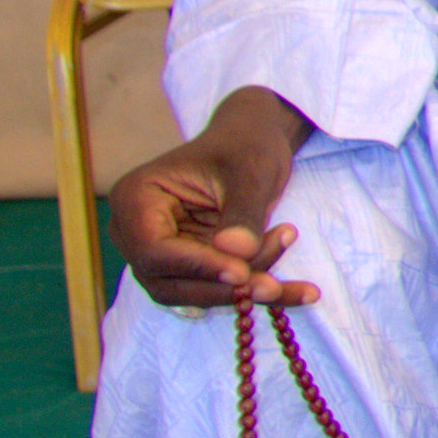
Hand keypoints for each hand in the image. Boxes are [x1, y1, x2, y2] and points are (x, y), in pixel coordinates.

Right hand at [104, 86, 317, 308]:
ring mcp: (163, 254)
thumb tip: (237, 253)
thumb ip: (242, 211)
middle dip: (224, 287)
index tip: (242, 273)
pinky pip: (218, 290)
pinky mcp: (192, 267)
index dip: (197, 266)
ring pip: (195, 293)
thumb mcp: (250, 168)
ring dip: (243, 293)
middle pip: (170, 281)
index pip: (154, 250)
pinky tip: (301, 293)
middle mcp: (138, 233)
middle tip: (272, 287)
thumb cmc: (245, 144)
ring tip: (290, 285)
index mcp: (136, 199)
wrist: (254, 143)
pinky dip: (257, 294)